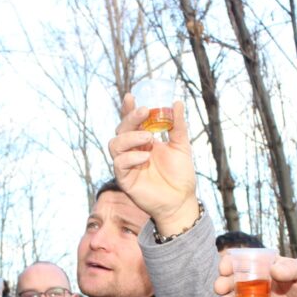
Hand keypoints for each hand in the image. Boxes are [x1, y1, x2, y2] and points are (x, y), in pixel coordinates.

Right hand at [108, 95, 200, 234]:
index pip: (131, 121)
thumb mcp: (182, 146)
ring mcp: (126, 164)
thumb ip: (178, 125)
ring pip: (114, 144)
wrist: (181, 200)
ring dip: (130, 137)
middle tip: (145, 111)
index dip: (128, 109)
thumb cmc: (180, 174)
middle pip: (121, 129)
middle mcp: (132, 150)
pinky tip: (145, 157)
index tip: (131, 96)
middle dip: (131, 118)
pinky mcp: (124, 179)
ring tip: (149, 138)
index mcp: (143, 140)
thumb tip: (177, 102)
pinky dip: (131, 157)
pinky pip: (119, 164)